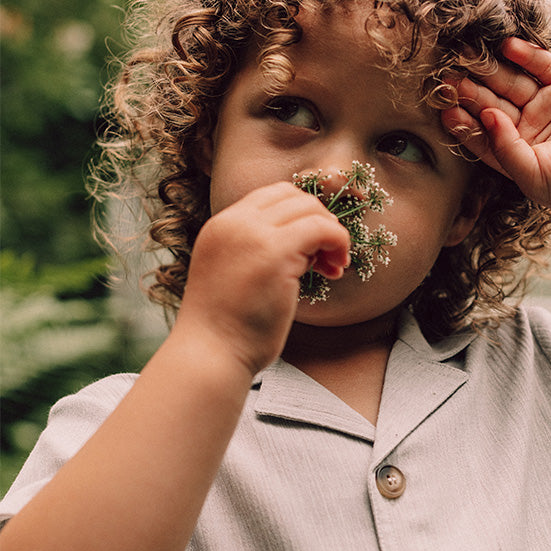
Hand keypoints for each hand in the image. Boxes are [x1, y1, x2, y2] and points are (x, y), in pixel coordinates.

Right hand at [176, 182, 350, 374]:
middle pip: (293, 196)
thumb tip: (307, 246)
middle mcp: (235, 223)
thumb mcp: (236, 275)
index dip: (299, 216)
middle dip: (318, 222)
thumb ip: (260, 252)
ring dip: (331, 234)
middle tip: (327, 259)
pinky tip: (336, 270)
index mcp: (222, 226)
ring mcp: (253, 234)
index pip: (271, 196)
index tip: (311, 249)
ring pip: (310, 208)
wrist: (211, 354)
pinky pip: (322, 228)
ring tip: (332, 267)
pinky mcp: (275, 254)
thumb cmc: (228, 328)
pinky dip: (339, 242)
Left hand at [442, 38, 550, 217]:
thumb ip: (505, 149)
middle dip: (471, 90)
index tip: (445, 108)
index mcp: (513, 151)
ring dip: (490, 68)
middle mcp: (526, 125)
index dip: (464, 120)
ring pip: (511, 81)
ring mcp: (546, 102)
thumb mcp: (534, 176)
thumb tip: (485, 116)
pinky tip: (505, 47)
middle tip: (448, 76)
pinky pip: (541, 64)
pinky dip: (524, 54)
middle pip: (492, 102)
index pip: (481, 133)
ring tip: (469, 55)